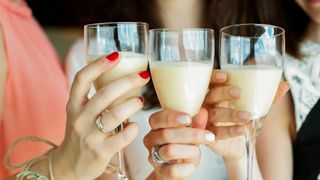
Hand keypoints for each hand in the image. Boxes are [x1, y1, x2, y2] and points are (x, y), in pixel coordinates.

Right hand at [52, 52, 149, 179]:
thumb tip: (123, 76)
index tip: (117, 55)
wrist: (70, 164)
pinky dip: (133, 128)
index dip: (99, 65)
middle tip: (143, 76)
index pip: (82, 79)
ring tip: (140, 101)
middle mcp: (79, 118)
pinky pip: (123, 135)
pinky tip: (134, 125)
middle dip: (127, 81)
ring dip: (132, 104)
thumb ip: (94, 96)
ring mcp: (90, 135)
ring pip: (115, 114)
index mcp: (73, 105)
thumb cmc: (81, 132)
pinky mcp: (101, 151)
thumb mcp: (80, 112)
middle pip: (104, 94)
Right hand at [144, 108, 213, 179]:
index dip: (172, 118)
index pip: (157, 119)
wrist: (175, 170)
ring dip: (189, 150)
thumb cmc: (182, 147)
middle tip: (208, 135)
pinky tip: (191, 165)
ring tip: (198, 150)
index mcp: (156, 127)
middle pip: (165, 134)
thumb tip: (203, 112)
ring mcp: (154, 156)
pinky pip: (172, 170)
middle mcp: (151, 140)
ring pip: (169, 151)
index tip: (189, 118)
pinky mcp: (160, 172)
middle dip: (190, 134)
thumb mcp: (190, 133)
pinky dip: (186, 168)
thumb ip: (196, 123)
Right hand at [204, 70, 289, 158]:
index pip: (210, 82)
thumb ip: (267, 98)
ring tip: (248, 116)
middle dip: (224, 93)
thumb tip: (285, 85)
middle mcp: (208, 106)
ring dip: (230, 114)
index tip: (225, 76)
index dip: (214, 77)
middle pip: (211, 96)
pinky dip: (229, 131)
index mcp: (217, 94)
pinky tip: (241, 130)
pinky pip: (217, 133)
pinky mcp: (209, 137)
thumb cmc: (243, 120)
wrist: (240, 145)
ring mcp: (207, 122)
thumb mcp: (255, 108)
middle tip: (239, 93)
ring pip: (214, 114)